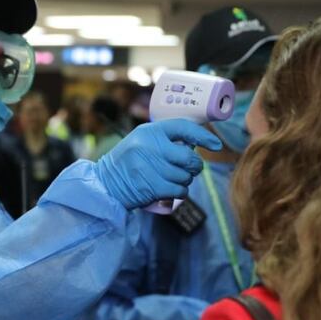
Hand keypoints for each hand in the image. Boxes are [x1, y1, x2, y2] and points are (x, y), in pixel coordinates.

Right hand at [96, 119, 221, 209]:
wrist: (105, 184)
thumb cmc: (127, 162)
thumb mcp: (141, 142)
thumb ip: (164, 139)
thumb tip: (195, 143)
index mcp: (149, 132)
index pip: (183, 127)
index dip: (203, 135)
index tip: (215, 144)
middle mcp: (150, 146)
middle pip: (189, 157)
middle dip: (194, 166)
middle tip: (190, 169)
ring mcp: (151, 167)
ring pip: (186, 176)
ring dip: (185, 180)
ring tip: (172, 179)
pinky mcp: (153, 186)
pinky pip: (180, 190)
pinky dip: (180, 191)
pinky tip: (171, 189)